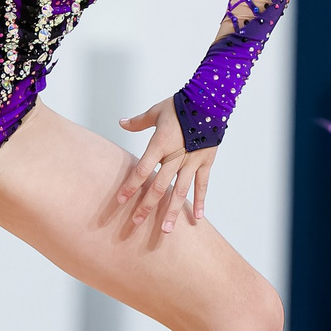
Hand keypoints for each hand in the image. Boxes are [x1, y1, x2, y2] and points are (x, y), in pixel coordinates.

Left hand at [116, 99, 216, 231]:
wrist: (209, 100)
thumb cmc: (181, 105)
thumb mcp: (156, 111)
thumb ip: (138, 122)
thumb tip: (121, 123)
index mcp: (160, 144)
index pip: (141, 169)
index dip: (130, 186)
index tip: (120, 200)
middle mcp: (175, 156)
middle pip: (159, 186)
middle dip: (147, 206)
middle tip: (136, 223)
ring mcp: (192, 161)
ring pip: (180, 191)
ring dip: (172, 211)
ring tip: (166, 230)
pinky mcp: (205, 161)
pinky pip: (202, 184)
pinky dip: (200, 201)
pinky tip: (197, 218)